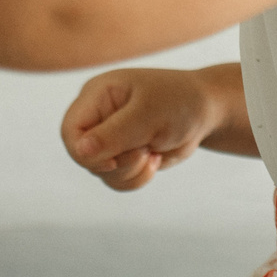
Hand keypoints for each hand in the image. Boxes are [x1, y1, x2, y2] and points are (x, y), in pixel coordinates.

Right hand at [61, 68, 226, 191]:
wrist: (205, 111)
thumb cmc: (179, 102)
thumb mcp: (148, 115)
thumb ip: (114, 134)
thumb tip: (81, 150)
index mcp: (97, 95)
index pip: (70, 130)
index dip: (84, 152)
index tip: (114, 160)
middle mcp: (97, 117)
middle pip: (83, 156)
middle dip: (117, 163)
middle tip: (145, 151)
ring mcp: (108, 138)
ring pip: (100, 173)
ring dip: (130, 172)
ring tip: (152, 152)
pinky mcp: (122, 156)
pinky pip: (115, 181)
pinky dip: (136, 178)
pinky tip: (154, 159)